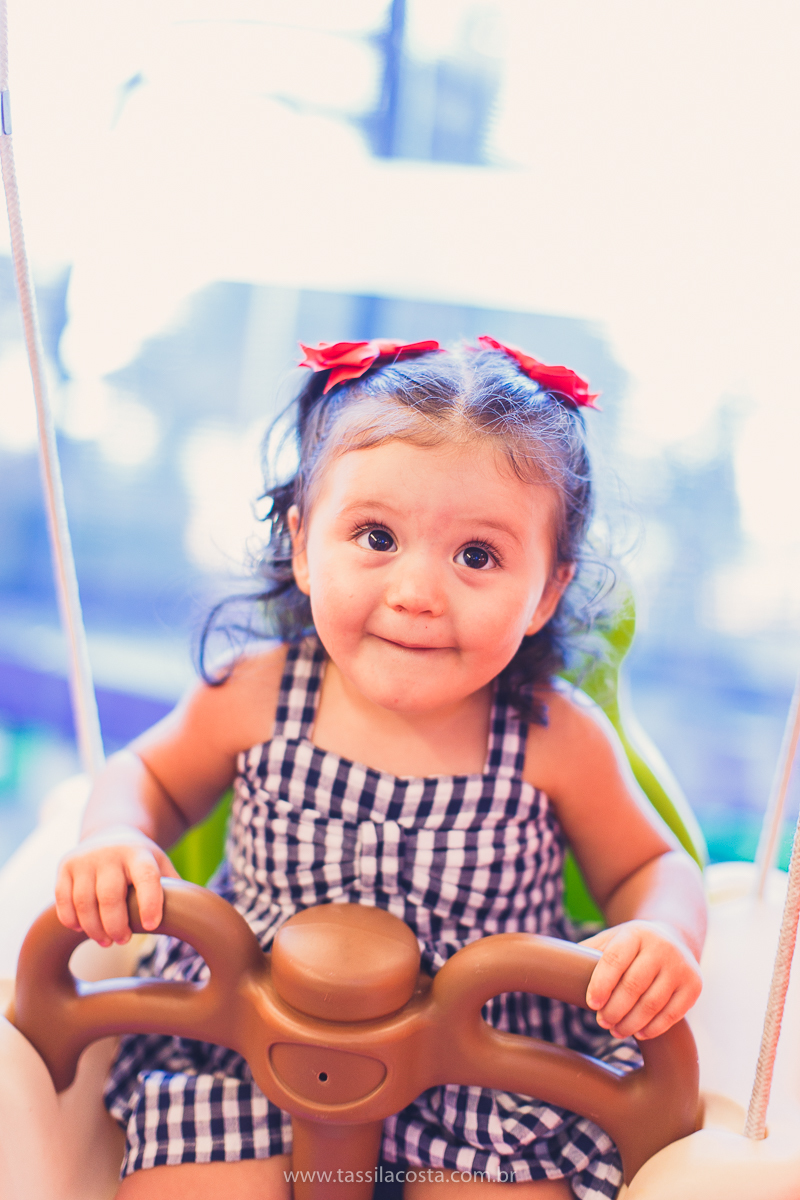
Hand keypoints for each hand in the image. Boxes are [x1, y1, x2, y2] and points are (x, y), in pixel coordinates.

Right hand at [55, 826, 180, 946]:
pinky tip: (81, 929)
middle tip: (123, 940)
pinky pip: (63, 899)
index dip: (150, 903)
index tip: (151, 926)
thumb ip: (175, 889)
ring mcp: (85, 858)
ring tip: (106, 941)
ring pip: (84, 902)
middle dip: (116, 926)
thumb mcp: (161, 866)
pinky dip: (71, 919)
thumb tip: (195, 918)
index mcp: (140, 854)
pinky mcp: (65, 865)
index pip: (147, 878)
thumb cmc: (141, 861)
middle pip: (110, 896)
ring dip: (94, 929)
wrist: (111, 833)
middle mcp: (111, 853)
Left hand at [580, 920, 701, 1039]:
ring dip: (631, 1023)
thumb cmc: (631, 946)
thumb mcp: (610, 940)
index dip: (600, 984)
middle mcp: (661, 946)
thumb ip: (585, 954)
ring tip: (616, 1030)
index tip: (590, 1003)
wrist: (674, 938)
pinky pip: (673, 1014)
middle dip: (614, 1009)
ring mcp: (681, 965)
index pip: (614, 960)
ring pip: (652, 1003)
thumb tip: (551, 969)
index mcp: (635, 933)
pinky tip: (639, 1033)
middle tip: (601, 1022)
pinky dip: (654, 1028)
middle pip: (633, 986)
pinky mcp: (695, 985)